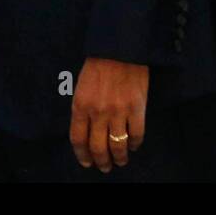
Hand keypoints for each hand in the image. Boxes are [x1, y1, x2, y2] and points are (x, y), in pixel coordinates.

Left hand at [69, 56, 148, 171]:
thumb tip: (86, 132)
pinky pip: (136, 135)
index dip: (82, 155)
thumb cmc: (98, 65)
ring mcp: (118, 111)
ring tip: (120, 161)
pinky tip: (134, 146)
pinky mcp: (137, 108)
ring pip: (118, 146)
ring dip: (119, 158)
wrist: (119, 47)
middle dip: (101, 162)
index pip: (78, 139)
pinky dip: (135, 145)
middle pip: (98, 147)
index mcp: (80, 105)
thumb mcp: (81, 86)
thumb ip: (83, 109)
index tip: (86, 163)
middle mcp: (98, 112)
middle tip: (105, 167)